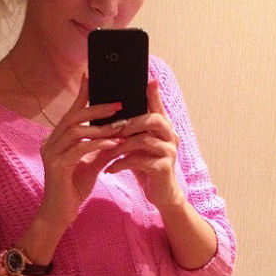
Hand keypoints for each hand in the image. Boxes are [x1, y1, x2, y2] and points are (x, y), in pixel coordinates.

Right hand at [37, 75, 128, 228]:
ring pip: (75, 131)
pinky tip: (112, 144)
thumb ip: (101, 148)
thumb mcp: (91, 164)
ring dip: (100, 127)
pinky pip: (79, 149)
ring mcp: (51, 154)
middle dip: (96, 109)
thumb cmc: (73, 189)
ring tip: (120, 126)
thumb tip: (118, 133)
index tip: (92, 78)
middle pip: (72, 117)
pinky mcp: (56, 167)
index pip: (70, 113)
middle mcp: (50, 143)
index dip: (81, 96)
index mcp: (56, 140)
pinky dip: (97, 144)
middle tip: (118, 104)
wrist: (60, 214)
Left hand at [104, 80, 182, 208]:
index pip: (158, 107)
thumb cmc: (147, 167)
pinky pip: (139, 160)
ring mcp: (169, 152)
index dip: (153, 94)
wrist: (161, 194)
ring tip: (105, 151)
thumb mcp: (139, 146)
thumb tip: (113, 113)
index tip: (148, 80)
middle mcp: (170, 136)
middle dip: (129, 122)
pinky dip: (121, 163)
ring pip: (143, 140)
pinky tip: (109, 168)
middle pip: (152, 119)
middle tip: (110, 129)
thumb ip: (132, 130)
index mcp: (165, 128)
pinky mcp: (163, 168)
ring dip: (120, 145)